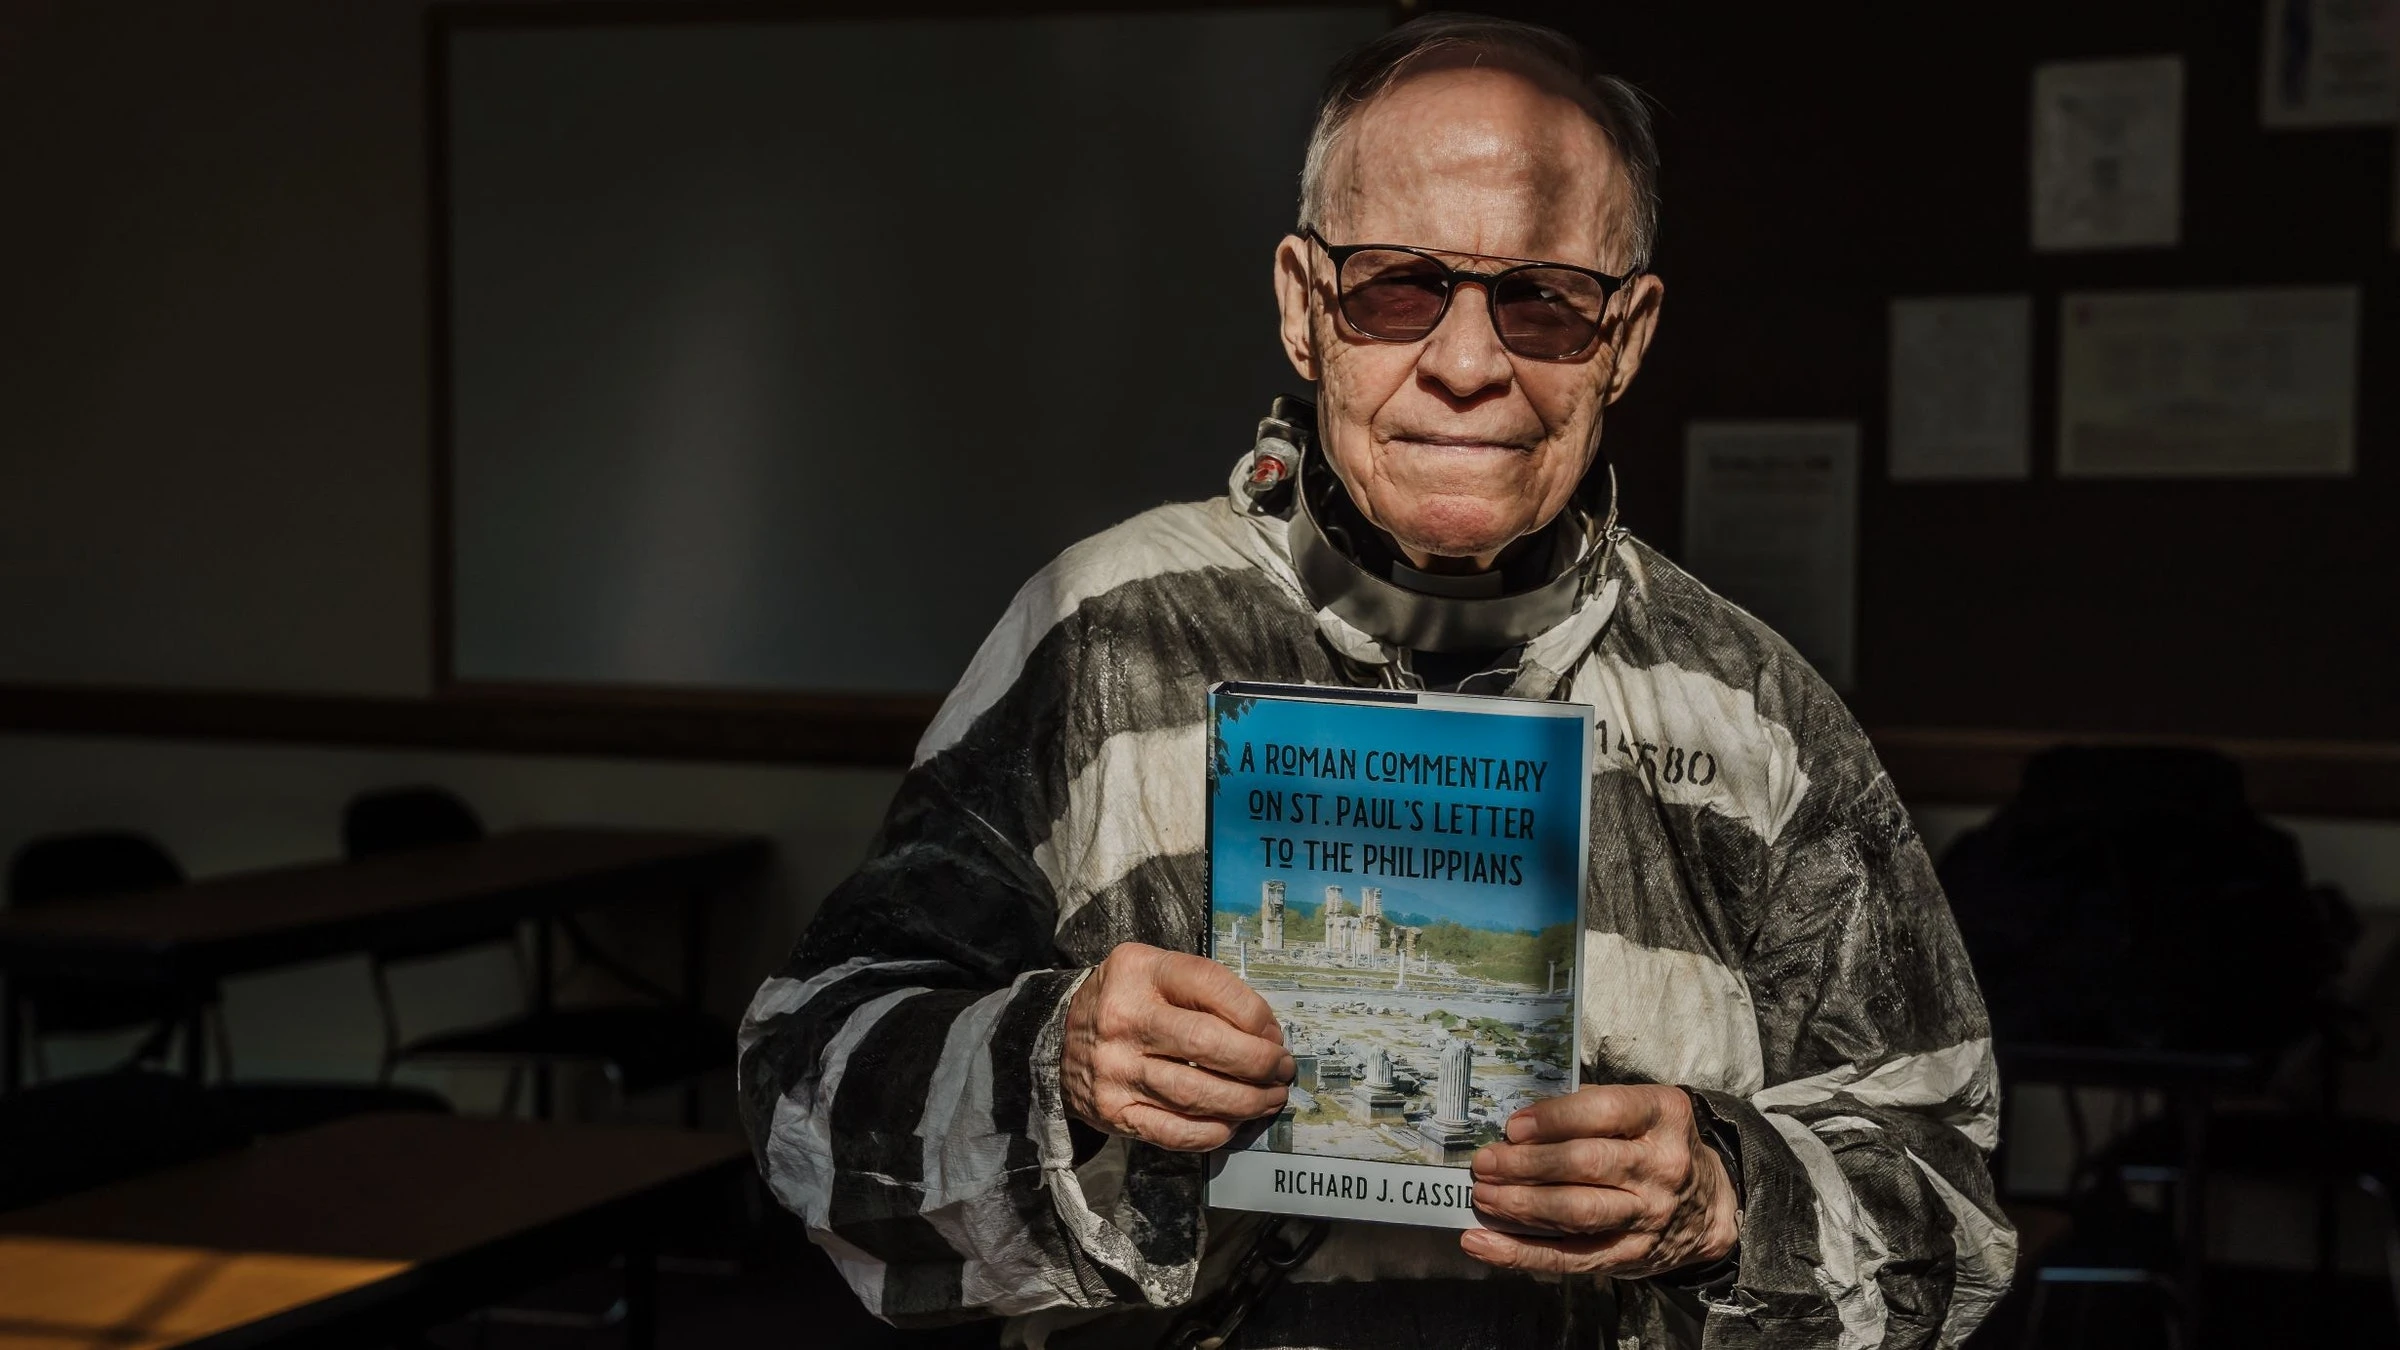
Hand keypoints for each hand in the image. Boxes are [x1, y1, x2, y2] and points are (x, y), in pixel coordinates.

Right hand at [1060, 942, 1293, 1151]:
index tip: (1273, 1033)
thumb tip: (1266, 1034)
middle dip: (1260, 1063)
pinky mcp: (1113, 1111)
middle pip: (1208, 1045)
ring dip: (1247, 1101)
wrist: (1059, 1040)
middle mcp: (1124, 1019)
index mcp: (1140, 972)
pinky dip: (1212, 1132)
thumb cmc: (1127, 1002)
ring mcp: (1116, 1069)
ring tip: (1269, 1098)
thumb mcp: (1154, 970)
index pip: (1211, 986)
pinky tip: (1233, 1123)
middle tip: (1282, 1071)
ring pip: (1196, 1093)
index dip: (1256, 1014)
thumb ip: (1204, 989)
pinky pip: (1174, 1131)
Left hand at [1461, 1084, 1740, 1277]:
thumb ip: (1588, 1108)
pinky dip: (1519, 1253)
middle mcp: (1661, 1166)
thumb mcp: (1641, 1110)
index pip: (1605, 1112)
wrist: (1707, 1205)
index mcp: (1663, 1115)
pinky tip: (1481, 1243)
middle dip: (1526, 1164)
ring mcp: (1649, 1215)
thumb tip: (1518, 1124)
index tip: (1513, 1127)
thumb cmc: (1653, 1144)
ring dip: (1520, 1204)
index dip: (1553, 1119)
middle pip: (1585, 1164)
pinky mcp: (1631, 1255)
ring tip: (1483, 1195)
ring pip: (1577, 1212)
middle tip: (1485, 1163)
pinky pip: (1569, 1258)